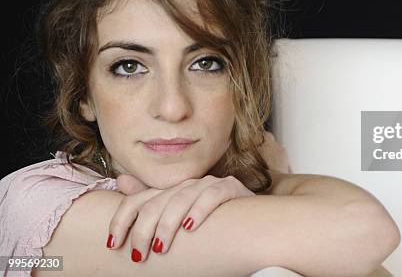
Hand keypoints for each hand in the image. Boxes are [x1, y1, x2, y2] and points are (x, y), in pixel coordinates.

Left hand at [108, 173, 255, 262]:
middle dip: (144, 229)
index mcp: (171, 191)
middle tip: (139, 254)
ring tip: (161, 246)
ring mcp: (210, 184)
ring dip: (168, 224)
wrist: (254, 223)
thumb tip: (121, 181)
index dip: (122, 220)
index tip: (112, 244)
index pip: (138, 200)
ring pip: (182, 198)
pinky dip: (200, 210)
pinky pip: (213, 195)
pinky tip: (191, 226)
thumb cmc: (213, 226)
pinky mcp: (231, 188)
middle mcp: (188, 184)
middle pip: (157, 202)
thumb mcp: (177, 220)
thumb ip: (152, 203)